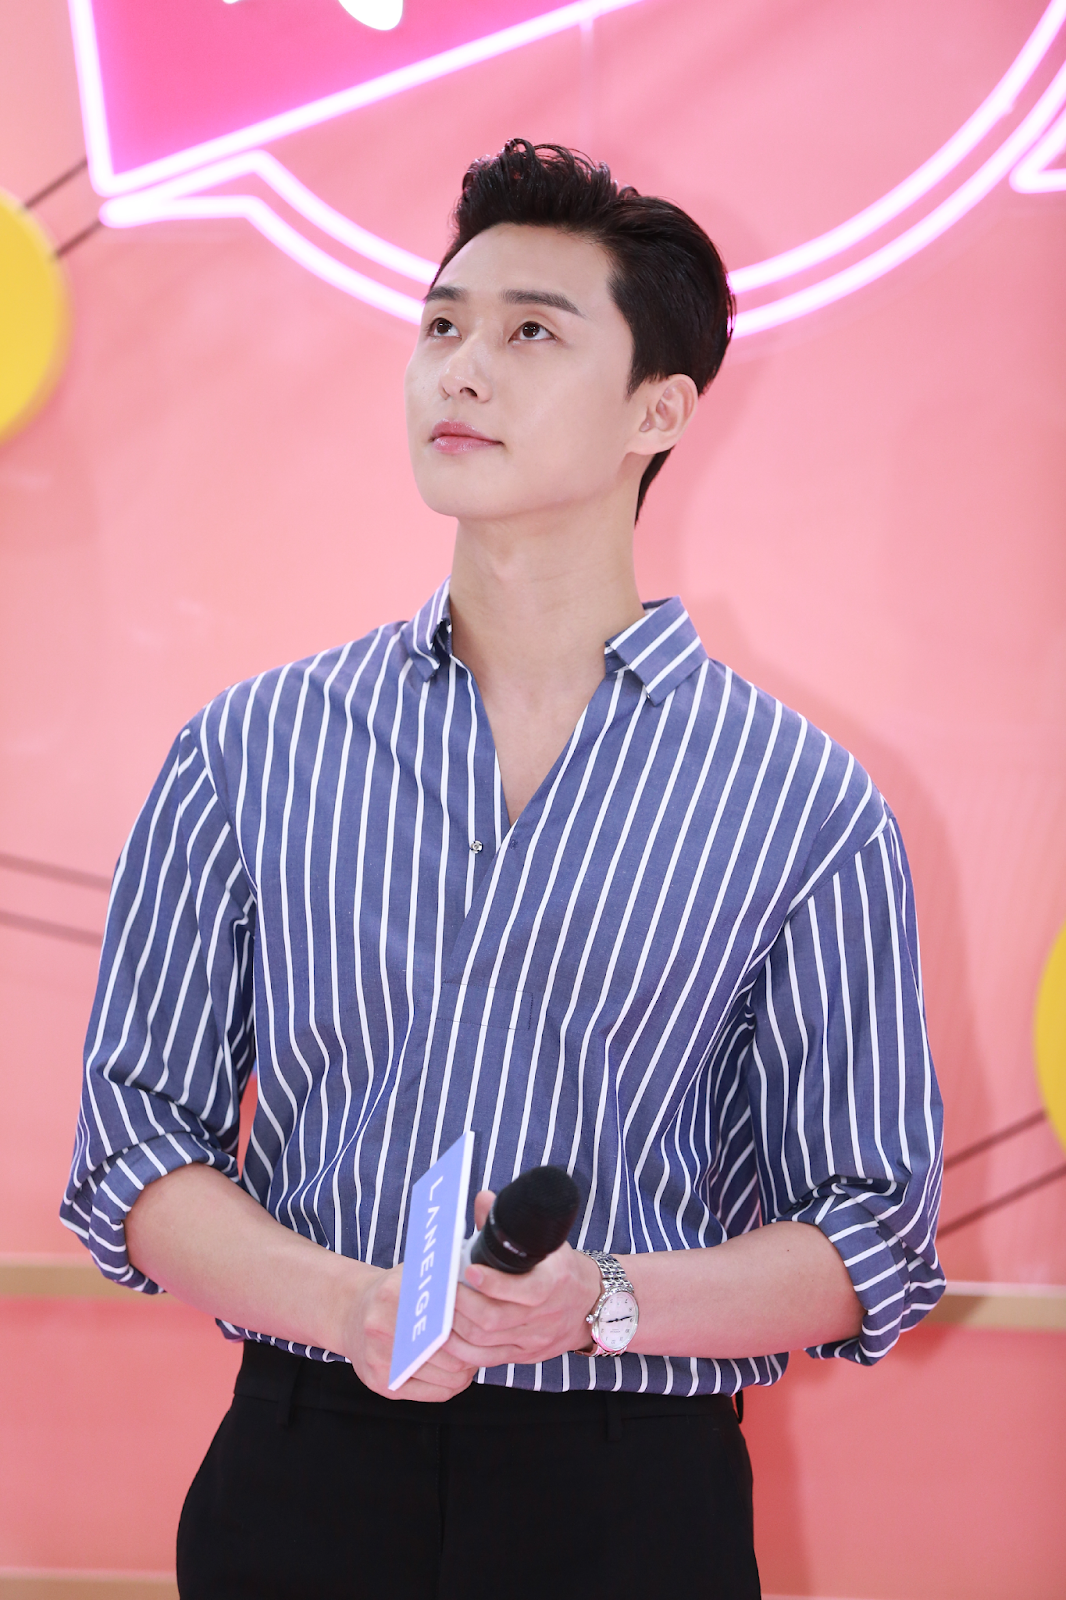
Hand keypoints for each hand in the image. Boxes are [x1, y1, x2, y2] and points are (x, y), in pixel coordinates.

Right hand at [339, 1261, 480, 1401]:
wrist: (348, 1313)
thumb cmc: (389, 1292)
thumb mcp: (411, 1273)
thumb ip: (441, 1275)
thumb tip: (481, 1281)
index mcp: (394, 1292)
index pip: (450, 1312)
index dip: (475, 1318)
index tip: (490, 1318)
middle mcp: (382, 1324)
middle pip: (450, 1346)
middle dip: (476, 1347)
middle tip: (489, 1343)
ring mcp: (380, 1357)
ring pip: (446, 1373)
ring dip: (469, 1368)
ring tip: (476, 1357)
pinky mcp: (381, 1382)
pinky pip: (433, 1392)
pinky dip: (454, 1385)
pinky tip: (459, 1373)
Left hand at [445, 1190, 601, 1368]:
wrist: (592, 1304)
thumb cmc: (562, 1268)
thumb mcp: (547, 1242)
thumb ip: (510, 1222)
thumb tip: (483, 1199)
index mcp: (553, 1282)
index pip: (524, 1290)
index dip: (493, 1283)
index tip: (469, 1269)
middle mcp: (544, 1314)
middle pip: (495, 1319)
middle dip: (462, 1304)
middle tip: (442, 1289)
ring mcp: (533, 1339)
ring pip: (486, 1342)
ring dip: (456, 1327)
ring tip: (438, 1309)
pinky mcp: (524, 1355)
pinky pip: (487, 1360)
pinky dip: (462, 1350)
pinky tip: (447, 1336)